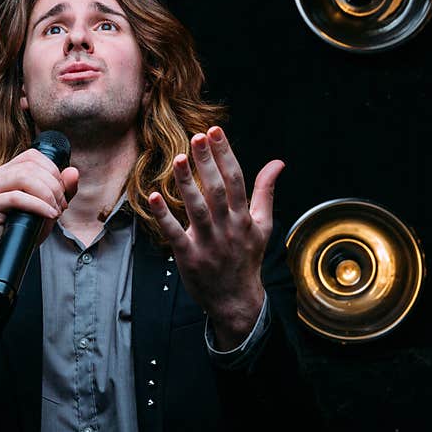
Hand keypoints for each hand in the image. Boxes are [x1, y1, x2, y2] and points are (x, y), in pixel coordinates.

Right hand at [0, 149, 78, 300]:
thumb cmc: (20, 235)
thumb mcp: (46, 210)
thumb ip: (61, 192)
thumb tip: (73, 171)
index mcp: (4, 174)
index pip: (31, 157)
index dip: (52, 170)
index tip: (62, 193)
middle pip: (30, 166)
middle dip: (53, 186)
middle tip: (61, 207)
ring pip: (23, 177)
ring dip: (47, 194)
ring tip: (55, 211)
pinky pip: (17, 198)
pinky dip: (38, 205)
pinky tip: (49, 215)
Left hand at [148, 126, 283, 348]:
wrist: (236, 300)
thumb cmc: (247, 257)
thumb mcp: (262, 225)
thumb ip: (265, 192)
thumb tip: (278, 163)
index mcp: (244, 218)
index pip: (236, 179)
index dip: (225, 154)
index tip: (215, 131)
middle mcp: (228, 228)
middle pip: (217, 190)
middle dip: (207, 162)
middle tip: (196, 137)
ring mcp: (208, 243)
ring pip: (197, 209)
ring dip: (186, 183)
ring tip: (177, 158)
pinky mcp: (189, 257)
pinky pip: (175, 233)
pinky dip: (164, 216)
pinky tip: (153, 197)